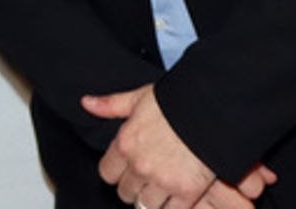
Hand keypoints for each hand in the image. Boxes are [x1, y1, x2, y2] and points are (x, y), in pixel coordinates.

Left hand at [82, 86, 274, 207]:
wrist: (209, 111)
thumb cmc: (174, 102)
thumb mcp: (138, 97)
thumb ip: (111, 105)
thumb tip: (86, 103)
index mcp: (125, 144)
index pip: (107, 173)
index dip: (115, 171)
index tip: (125, 168)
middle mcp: (139, 167)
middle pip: (125, 193)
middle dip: (133, 186)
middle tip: (146, 177)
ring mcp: (162, 182)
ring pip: (145, 206)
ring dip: (151, 199)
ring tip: (162, 187)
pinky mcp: (186, 193)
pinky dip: (172, 207)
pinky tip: (177, 196)